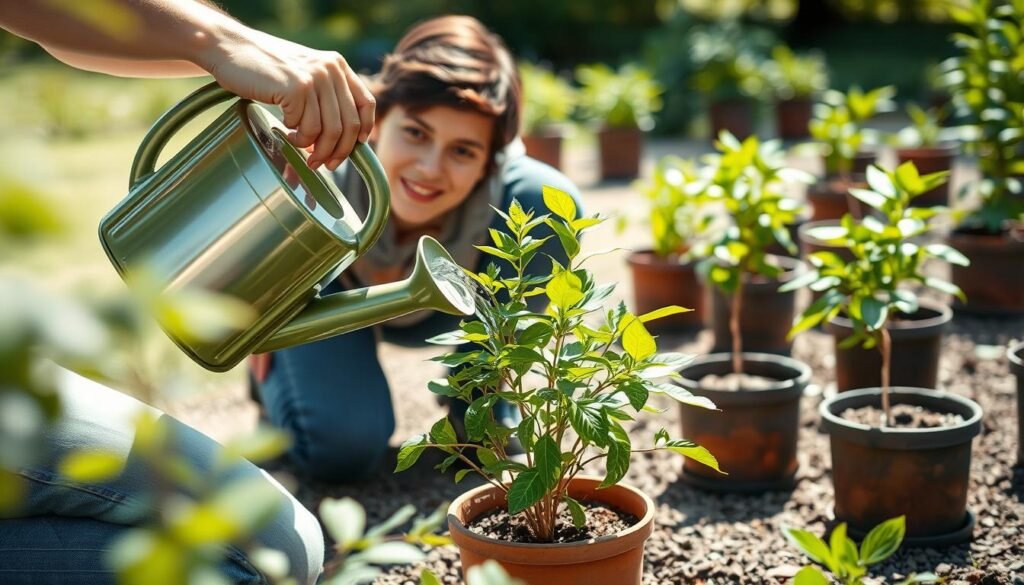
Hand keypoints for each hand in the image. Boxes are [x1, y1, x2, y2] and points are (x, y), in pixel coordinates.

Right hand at [198, 29, 374, 170]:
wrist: (231, 48)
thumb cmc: (265, 67)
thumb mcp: (304, 72)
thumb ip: (324, 95)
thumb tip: (339, 137)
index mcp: (338, 65)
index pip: (367, 102)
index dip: (365, 128)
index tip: (358, 145)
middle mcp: (331, 70)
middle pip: (349, 124)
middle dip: (338, 151)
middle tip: (324, 165)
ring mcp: (315, 78)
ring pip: (328, 131)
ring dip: (315, 149)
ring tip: (300, 149)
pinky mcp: (297, 89)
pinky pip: (305, 128)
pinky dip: (296, 137)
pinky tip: (285, 131)